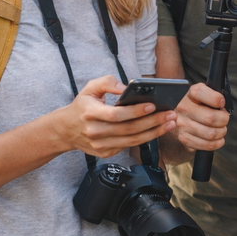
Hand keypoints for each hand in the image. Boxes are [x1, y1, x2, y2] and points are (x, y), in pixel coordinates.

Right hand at [56, 75, 176, 157]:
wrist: (65, 130)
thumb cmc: (82, 106)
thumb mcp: (90, 87)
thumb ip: (108, 82)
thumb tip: (126, 87)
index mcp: (90, 113)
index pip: (116, 115)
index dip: (135, 112)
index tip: (152, 105)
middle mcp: (95, 131)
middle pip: (129, 129)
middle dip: (153, 122)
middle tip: (170, 114)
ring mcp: (100, 145)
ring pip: (132, 141)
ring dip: (154, 133)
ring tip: (170, 123)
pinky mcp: (106, 153)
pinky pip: (128, 146)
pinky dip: (145, 139)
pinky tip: (158, 130)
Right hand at [172, 83, 229, 151]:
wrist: (184, 117)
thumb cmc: (201, 105)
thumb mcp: (207, 93)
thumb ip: (215, 94)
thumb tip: (223, 104)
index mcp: (191, 94)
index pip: (202, 93)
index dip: (217, 99)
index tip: (222, 103)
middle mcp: (184, 108)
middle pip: (210, 118)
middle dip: (223, 120)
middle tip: (224, 119)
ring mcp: (182, 124)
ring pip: (210, 134)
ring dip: (221, 132)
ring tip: (221, 129)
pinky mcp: (184, 138)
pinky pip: (206, 145)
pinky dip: (217, 143)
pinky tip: (218, 138)